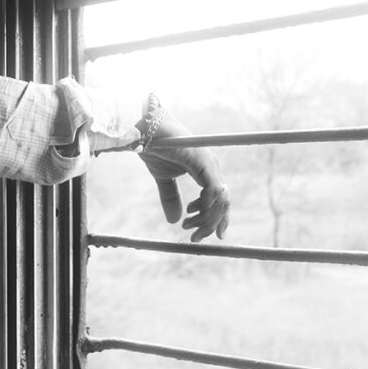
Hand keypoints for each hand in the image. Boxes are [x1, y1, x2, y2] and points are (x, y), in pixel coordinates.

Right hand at [137, 97, 229, 241]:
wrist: (144, 130)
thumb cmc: (154, 147)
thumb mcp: (163, 179)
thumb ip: (170, 197)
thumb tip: (174, 220)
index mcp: (205, 171)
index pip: (219, 199)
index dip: (216, 219)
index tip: (205, 236)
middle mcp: (212, 168)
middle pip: (223, 202)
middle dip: (211, 224)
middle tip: (195, 239)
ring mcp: (209, 164)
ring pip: (220, 200)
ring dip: (206, 219)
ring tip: (188, 227)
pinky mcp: (203, 162)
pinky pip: (213, 191)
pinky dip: (205, 206)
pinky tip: (190, 213)